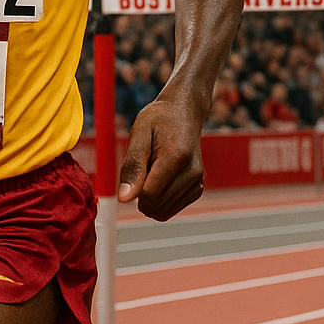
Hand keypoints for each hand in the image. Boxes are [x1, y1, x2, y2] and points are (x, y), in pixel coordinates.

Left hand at [117, 99, 204, 220]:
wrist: (184, 113)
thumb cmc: (159, 121)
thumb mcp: (139, 136)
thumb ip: (132, 167)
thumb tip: (125, 199)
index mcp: (177, 157)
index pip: (149, 194)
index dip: (134, 190)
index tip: (134, 170)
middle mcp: (192, 172)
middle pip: (156, 205)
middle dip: (142, 193)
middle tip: (146, 165)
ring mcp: (197, 182)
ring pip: (163, 211)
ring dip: (151, 197)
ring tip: (154, 170)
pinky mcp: (197, 189)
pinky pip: (171, 209)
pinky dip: (160, 200)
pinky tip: (162, 178)